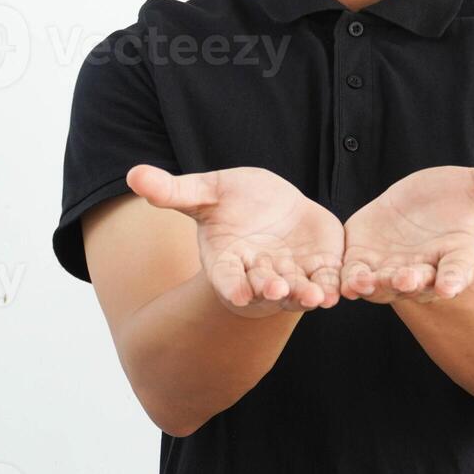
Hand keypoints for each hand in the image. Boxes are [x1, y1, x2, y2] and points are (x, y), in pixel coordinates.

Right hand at [126, 164, 343, 316]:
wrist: (273, 206)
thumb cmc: (233, 202)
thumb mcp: (206, 192)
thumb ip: (174, 191)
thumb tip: (133, 174)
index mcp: (228, 262)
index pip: (227, 278)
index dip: (231, 285)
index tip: (235, 292)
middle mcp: (258, 276)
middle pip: (264, 288)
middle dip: (272, 291)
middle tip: (278, 292)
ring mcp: (291, 276)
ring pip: (298, 291)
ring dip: (306, 296)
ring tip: (316, 299)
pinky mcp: (320, 269)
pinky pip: (327, 281)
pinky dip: (333, 287)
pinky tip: (340, 291)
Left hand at [339, 163, 473, 303]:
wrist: (417, 207)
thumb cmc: (457, 200)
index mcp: (455, 252)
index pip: (458, 268)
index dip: (456, 277)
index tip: (451, 286)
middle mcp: (423, 266)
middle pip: (418, 278)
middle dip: (412, 281)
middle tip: (407, 282)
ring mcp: (390, 266)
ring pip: (381, 281)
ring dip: (372, 284)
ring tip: (363, 283)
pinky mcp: (362, 259)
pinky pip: (351, 273)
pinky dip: (344, 278)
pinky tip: (336, 280)